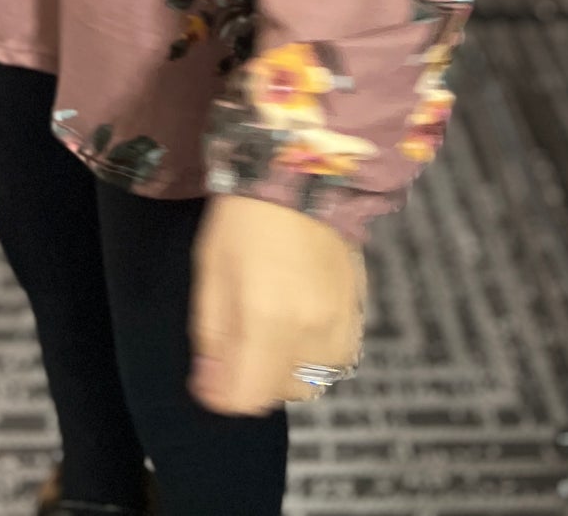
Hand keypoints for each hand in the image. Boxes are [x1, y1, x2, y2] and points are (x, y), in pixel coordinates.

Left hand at [189, 194, 365, 415]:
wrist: (301, 171)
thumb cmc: (245, 216)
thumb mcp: (210, 271)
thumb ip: (212, 336)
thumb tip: (211, 387)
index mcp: (267, 318)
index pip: (247, 397)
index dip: (222, 393)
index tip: (211, 374)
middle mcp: (309, 328)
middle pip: (279, 393)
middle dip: (254, 377)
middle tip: (240, 340)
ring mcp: (340, 321)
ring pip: (313, 379)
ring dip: (287, 368)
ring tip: (272, 328)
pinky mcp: (358, 309)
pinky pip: (338, 357)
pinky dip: (316, 353)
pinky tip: (300, 321)